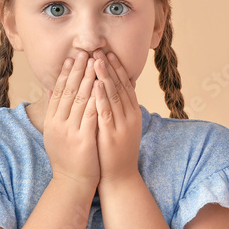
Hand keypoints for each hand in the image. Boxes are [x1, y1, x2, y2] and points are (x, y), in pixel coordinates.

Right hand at [43, 52, 99, 190]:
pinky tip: (102, 86)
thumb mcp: (55, 132)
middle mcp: (58, 124)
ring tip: (95, 63)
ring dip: (89, 79)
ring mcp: (70, 132)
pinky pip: (91, 115)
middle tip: (85, 52)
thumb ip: (54, 111)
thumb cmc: (68, 156)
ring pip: (80, 99)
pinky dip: (97, 99)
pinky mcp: (83, 140)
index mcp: (51, 121)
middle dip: (78, 70)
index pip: (58, 91)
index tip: (72, 57)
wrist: (72, 182)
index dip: (65, 73)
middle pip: (68, 91)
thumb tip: (50, 89)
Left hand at [92, 48, 142, 189]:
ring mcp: (122, 126)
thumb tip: (110, 91)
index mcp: (133, 114)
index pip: (126, 86)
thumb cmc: (116, 152)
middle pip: (121, 87)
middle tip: (100, 50)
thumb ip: (116, 109)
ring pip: (114, 97)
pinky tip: (95, 86)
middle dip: (110, 68)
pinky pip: (106, 113)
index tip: (108, 53)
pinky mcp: (112, 136)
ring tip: (97, 61)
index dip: (117, 69)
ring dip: (105, 78)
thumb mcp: (119, 127)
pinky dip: (101, 98)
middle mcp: (130, 117)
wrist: (120, 178)